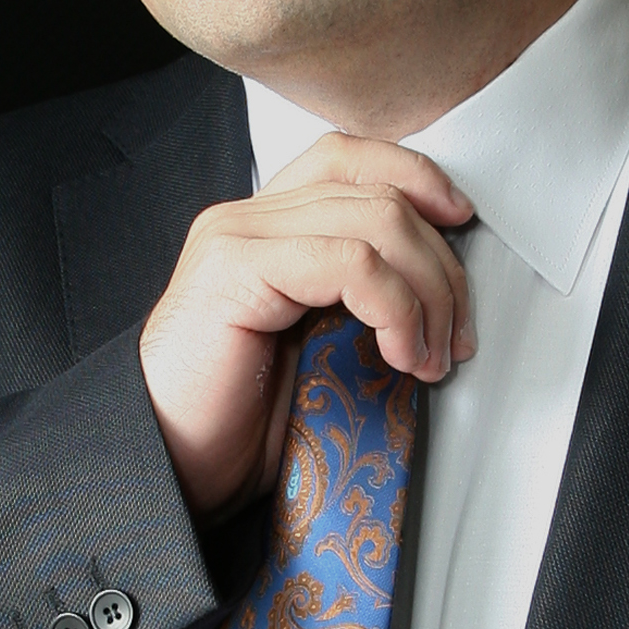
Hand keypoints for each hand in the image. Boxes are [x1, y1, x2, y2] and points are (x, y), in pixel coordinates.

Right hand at [140, 137, 476, 520]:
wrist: (167, 469)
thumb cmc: (232, 426)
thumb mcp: (318, 351)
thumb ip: (359, 302)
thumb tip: (440, 296)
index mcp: (266, 229)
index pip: (351, 160)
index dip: (418, 180)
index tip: (461, 228)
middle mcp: (247, 220)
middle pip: (378, 192)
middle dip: (441, 267)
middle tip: (455, 339)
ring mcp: (237, 238)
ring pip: (376, 220)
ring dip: (428, 294)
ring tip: (429, 358)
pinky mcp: (234, 269)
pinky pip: (350, 262)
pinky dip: (396, 307)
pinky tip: (400, 353)